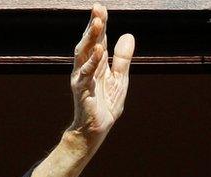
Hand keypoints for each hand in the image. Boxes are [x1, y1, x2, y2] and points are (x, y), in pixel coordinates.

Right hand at [67, 3, 134, 150]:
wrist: (96, 129)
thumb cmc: (105, 104)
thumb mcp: (120, 79)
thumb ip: (122, 59)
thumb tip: (128, 35)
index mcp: (96, 63)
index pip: (98, 39)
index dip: (100, 24)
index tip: (101, 7)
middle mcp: (85, 67)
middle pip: (89, 42)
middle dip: (93, 25)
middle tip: (98, 8)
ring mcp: (82, 77)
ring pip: (84, 54)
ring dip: (91, 38)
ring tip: (99, 23)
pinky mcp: (82, 90)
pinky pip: (86, 74)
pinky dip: (92, 62)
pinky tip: (99, 51)